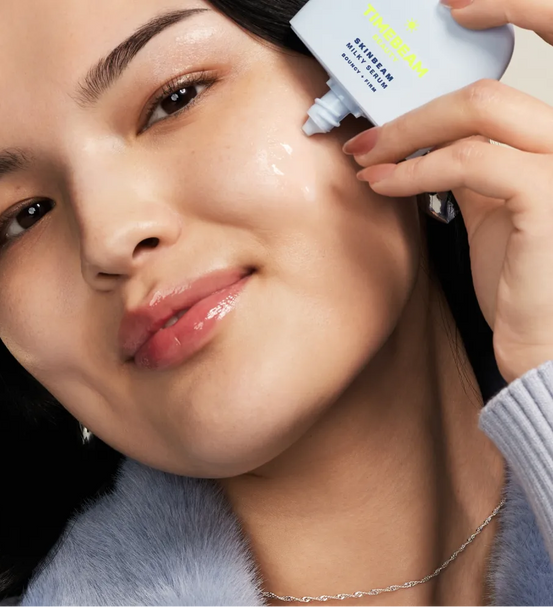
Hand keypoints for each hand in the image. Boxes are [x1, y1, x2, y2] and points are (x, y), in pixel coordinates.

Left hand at [340, 0, 552, 383]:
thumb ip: (467, 165)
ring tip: (366, 159)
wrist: (540, 339)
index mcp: (549, 143)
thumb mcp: (490, 208)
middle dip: (413, 110)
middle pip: (485, 92)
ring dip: (406, 136)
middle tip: (366, 136)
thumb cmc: (519, 278)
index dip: (505, 18)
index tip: (444, 26)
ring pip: (479, 113)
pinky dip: (418, 169)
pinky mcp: (548, 197)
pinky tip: (386, 184)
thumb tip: (417, 139)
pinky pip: (473, 161)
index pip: (530, 65)